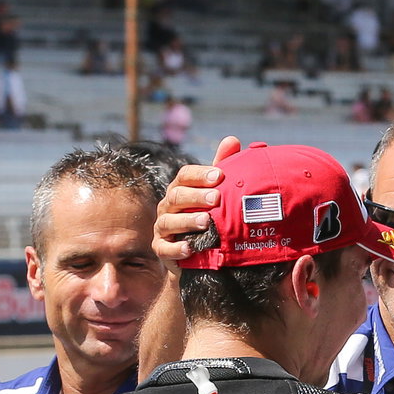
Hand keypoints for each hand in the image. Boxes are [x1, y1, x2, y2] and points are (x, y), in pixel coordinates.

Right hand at [152, 136, 241, 262]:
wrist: (195, 255)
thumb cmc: (206, 216)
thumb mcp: (214, 193)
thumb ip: (222, 167)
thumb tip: (232, 139)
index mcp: (180, 189)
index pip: (184, 176)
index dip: (200, 175)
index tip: (219, 176)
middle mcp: (167, 206)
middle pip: (176, 196)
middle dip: (196, 196)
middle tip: (216, 198)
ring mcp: (162, 228)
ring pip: (169, 221)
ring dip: (187, 221)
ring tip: (207, 222)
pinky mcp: (161, 249)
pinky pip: (164, 248)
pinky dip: (176, 248)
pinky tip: (190, 248)